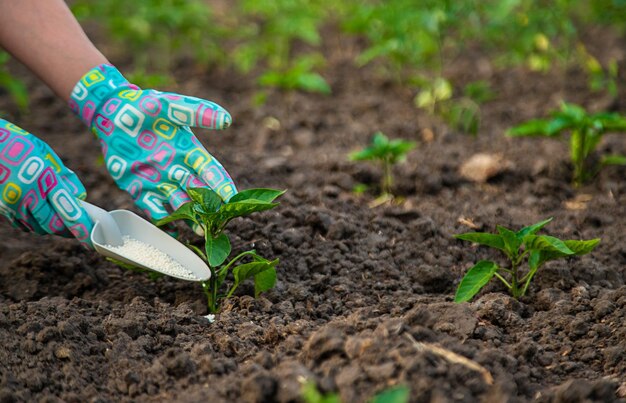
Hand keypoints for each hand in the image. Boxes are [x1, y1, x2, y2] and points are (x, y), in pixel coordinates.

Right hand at [0, 119, 93, 244]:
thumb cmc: (20, 146)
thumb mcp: (48, 156)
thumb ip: (65, 179)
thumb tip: (79, 198)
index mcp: (44, 179)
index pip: (68, 211)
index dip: (82, 228)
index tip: (92, 237)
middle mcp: (27, 195)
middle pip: (53, 226)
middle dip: (67, 230)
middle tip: (78, 229)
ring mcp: (12, 204)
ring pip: (37, 227)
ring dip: (50, 225)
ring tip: (57, 214)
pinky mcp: (2, 208)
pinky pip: (23, 224)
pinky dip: (34, 222)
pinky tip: (37, 210)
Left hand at [69, 64, 236, 223]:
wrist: (111, 114)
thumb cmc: (143, 106)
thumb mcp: (169, 106)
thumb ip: (196, 112)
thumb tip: (227, 120)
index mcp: (190, 152)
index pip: (211, 171)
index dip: (222, 185)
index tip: (232, 199)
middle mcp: (179, 170)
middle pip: (199, 193)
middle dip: (209, 209)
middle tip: (218, 223)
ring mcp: (161, 182)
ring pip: (180, 204)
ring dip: (190, 218)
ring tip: (199, 231)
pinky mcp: (141, 190)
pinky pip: (155, 209)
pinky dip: (163, 221)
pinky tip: (171, 232)